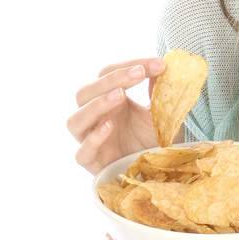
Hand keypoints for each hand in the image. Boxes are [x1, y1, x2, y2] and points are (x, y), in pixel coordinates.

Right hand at [67, 57, 166, 172]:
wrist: (161, 175)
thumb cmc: (155, 143)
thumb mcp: (161, 114)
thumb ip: (158, 92)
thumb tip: (162, 66)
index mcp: (109, 102)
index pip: (107, 75)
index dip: (129, 66)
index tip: (159, 64)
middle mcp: (95, 119)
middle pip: (85, 93)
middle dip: (111, 80)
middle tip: (138, 73)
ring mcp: (90, 142)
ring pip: (75, 120)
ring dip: (96, 105)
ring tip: (120, 96)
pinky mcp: (93, 165)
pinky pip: (82, 152)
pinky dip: (93, 139)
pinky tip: (109, 127)